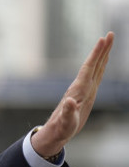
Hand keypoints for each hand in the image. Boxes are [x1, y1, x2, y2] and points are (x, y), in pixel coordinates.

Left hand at [31, 32, 114, 156]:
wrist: (55, 132)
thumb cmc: (61, 128)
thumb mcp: (66, 122)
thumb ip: (67, 112)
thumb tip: (69, 102)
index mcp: (78, 90)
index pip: (89, 68)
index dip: (96, 54)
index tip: (103, 40)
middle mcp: (81, 86)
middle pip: (93, 64)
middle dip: (101, 50)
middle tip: (110, 34)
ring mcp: (83, 90)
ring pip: (95, 68)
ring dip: (102, 55)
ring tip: (108, 42)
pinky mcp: (85, 94)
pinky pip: (95, 76)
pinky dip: (100, 67)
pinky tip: (103, 62)